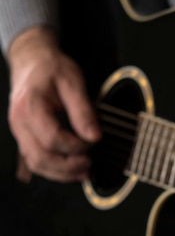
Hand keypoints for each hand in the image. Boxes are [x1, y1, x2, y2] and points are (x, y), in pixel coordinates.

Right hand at [7, 26, 99, 182]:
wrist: (33, 61)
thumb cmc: (52, 69)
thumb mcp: (73, 83)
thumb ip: (84, 111)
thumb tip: (95, 137)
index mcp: (30, 107)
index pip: (52, 139)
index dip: (76, 146)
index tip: (94, 142)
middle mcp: (19, 122)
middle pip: (40, 157)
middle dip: (68, 166)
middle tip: (90, 163)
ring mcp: (19, 132)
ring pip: (36, 164)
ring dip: (61, 174)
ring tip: (85, 171)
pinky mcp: (24, 137)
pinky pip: (35, 161)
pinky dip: (54, 170)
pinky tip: (73, 169)